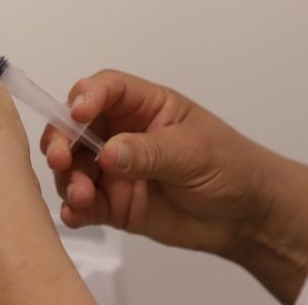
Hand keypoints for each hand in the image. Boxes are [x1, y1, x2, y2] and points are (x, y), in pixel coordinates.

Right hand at [41, 69, 307, 302]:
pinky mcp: (112, 202)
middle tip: (60, 158)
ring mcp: (112, 169)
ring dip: (67, 179)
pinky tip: (75, 214)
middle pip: (75, 126)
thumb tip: (107, 153)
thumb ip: (148, 152)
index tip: (78, 114)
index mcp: (143, 106)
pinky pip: (83, 203)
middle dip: (61, 139)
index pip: (105, 89)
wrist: (247, 218)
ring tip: (81, 196)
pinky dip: (73, 208)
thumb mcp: (193, 152)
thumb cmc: (231, 168)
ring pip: (72, 166)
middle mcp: (120, 133)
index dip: (86, 96)